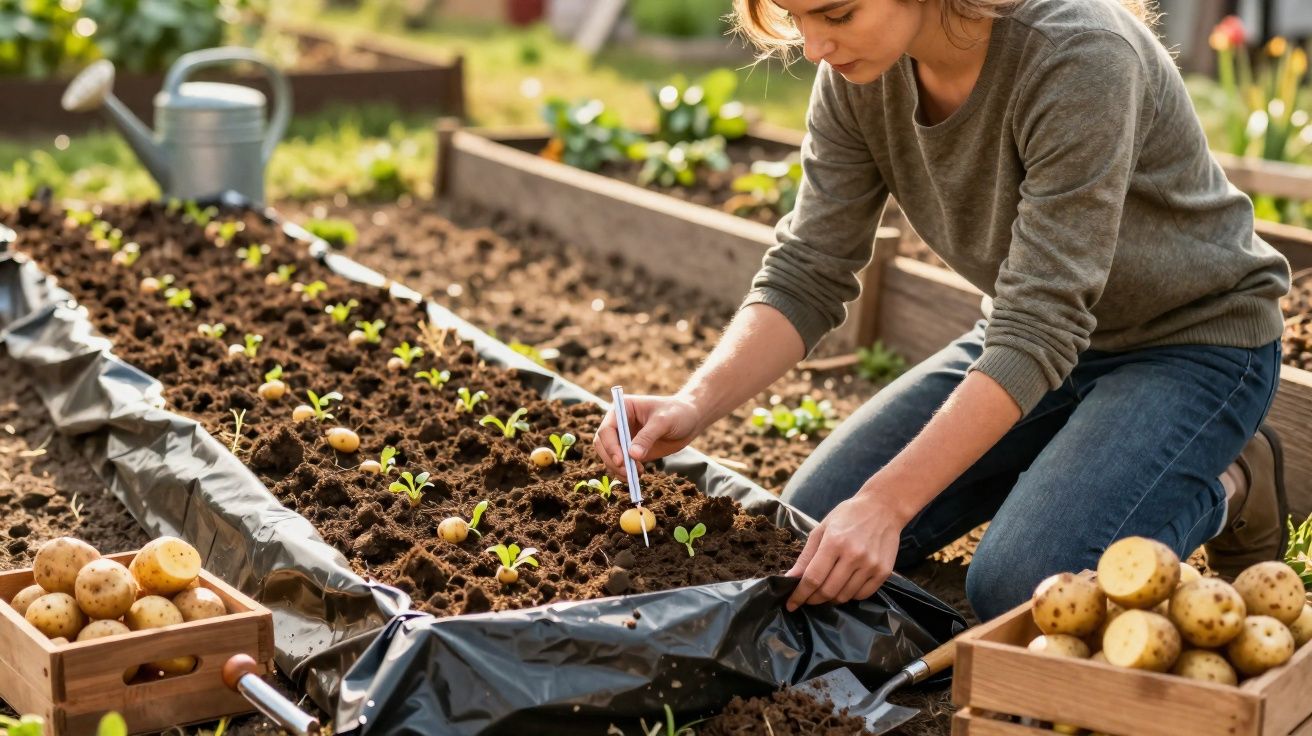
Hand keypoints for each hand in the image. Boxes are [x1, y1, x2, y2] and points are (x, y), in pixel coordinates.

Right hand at [594, 394, 703, 481]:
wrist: (690, 419)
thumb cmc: (677, 413)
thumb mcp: (664, 421)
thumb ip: (648, 437)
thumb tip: (633, 455)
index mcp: (622, 408)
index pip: (607, 429)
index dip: (610, 446)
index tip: (621, 461)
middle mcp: (618, 422)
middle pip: (603, 444)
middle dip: (612, 460)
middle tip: (628, 472)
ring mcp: (623, 437)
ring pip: (608, 456)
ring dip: (617, 469)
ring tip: (635, 475)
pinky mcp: (630, 450)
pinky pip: (620, 463)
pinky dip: (624, 472)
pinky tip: (636, 476)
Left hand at [785, 492, 905, 610]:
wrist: (883, 508)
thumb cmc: (848, 516)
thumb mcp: (822, 529)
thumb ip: (806, 556)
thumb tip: (791, 578)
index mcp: (834, 542)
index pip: (813, 578)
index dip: (800, 595)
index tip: (791, 604)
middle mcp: (854, 555)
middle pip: (828, 591)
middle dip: (813, 599)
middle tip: (807, 598)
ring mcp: (871, 565)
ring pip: (844, 596)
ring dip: (830, 599)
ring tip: (825, 590)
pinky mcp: (883, 572)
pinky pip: (862, 595)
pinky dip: (849, 595)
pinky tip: (844, 586)